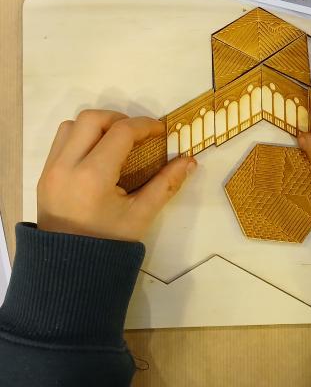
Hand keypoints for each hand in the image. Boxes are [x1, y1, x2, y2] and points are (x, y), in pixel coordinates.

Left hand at [37, 110, 195, 241]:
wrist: (71, 267)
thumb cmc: (110, 243)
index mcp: (94, 176)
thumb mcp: (142, 214)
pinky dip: (81, 137)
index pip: (121, 132)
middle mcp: (67, 166)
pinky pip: (61, 141)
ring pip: (72, 126)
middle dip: (119, 119)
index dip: (145, 125)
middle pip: (92, 118)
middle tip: (138, 134)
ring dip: (97, 126)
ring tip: (117, 142)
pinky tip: (98, 155)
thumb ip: (166, 184)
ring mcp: (51, 169)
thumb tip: (190, 161)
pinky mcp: (44, 175)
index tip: (160, 131)